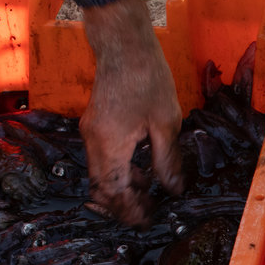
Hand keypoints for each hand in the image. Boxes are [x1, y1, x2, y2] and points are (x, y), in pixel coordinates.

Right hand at [80, 0, 183, 225]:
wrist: (124, 43)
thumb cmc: (148, 79)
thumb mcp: (167, 124)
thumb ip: (168, 161)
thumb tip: (174, 189)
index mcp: (110, 146)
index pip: (115, 192)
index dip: (130, 211)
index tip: (148, 220)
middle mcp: (94, 142)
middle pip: (102, 188)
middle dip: (123, 204)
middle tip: (148, 212)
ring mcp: (91, 132)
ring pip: (100, 175)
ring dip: (121, 188)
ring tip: (149, 195)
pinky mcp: (95, 123)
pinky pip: (102, 159)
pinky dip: (118, 171)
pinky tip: (141, 171)